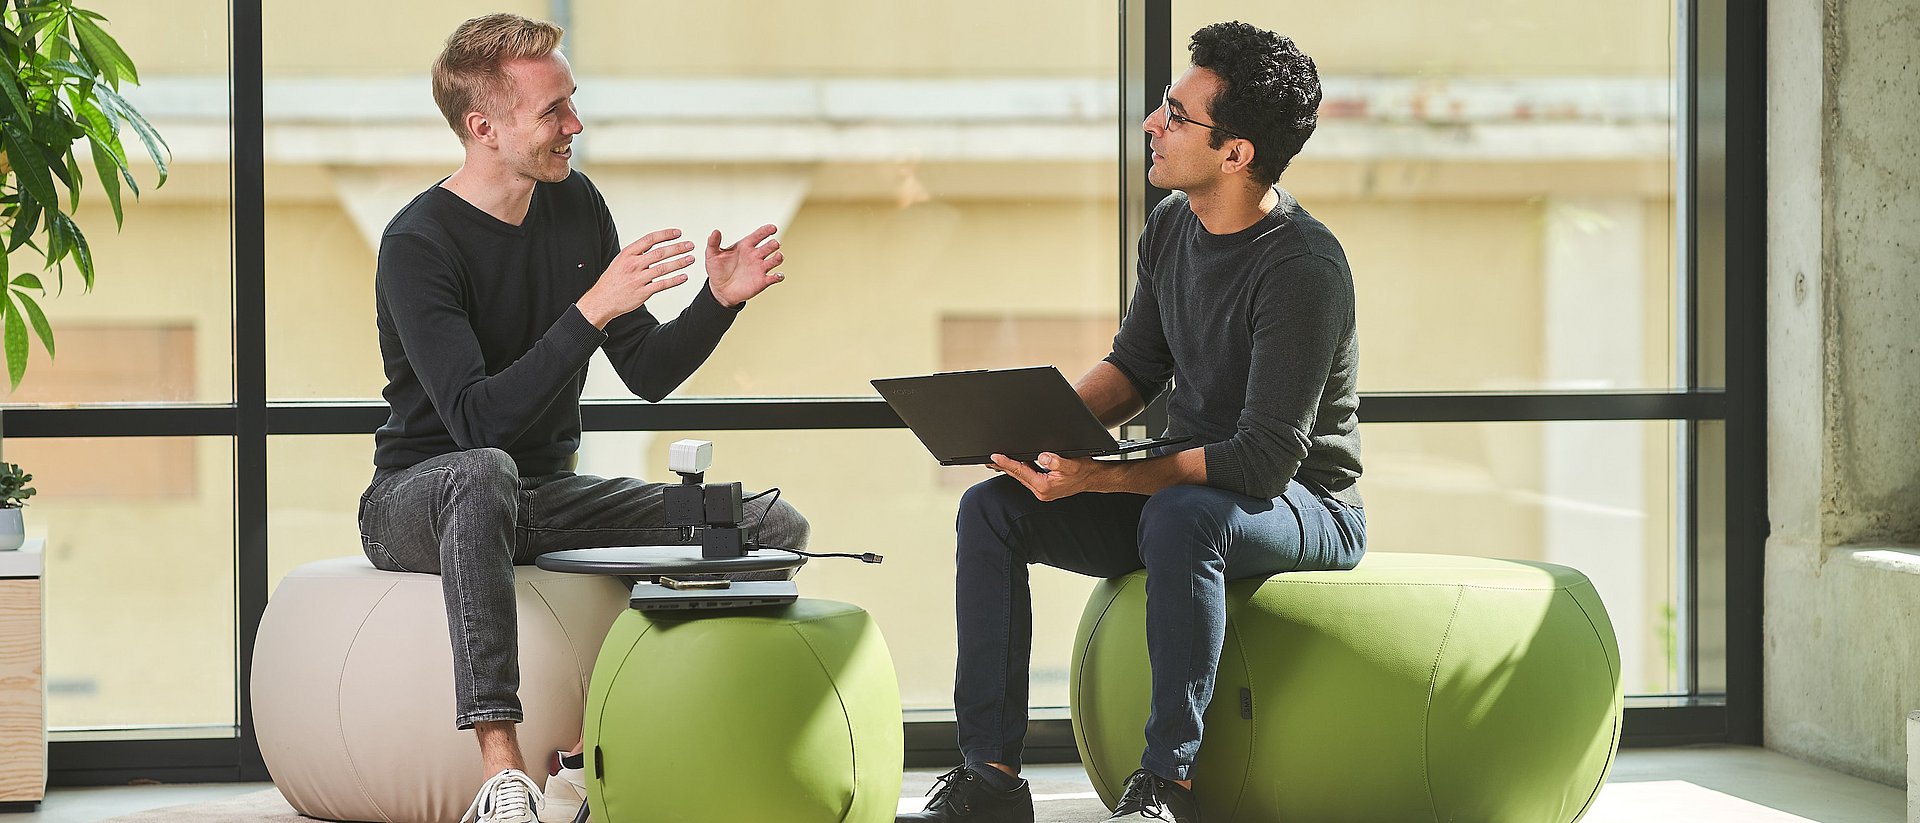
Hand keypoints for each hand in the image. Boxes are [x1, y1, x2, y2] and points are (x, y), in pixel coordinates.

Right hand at [577, 228, 696, 328]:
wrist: (602, 300)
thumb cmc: (612, 280)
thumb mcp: (620, 261)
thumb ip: (636, 253)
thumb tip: (652, 244)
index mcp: (628, 254)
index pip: (650, 239)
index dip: (665, 235)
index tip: (678, 233)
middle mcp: (633, 264)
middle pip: (660, 253)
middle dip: (677, 248)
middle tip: (690, 245)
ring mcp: (638, 279)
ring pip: (663, 268)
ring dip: (679, 262)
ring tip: (691, 258)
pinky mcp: (643, 292)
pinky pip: (662, 284)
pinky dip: (675, 280)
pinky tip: (684, 277)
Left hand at [704, 224, 785, 307]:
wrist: (720, 290)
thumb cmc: (717, 270)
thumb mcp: (712, 255)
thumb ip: (713, 243)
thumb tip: (715, 231)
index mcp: (745, 246)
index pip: (758, 235)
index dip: (766, 231)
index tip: (773, 228)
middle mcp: (755, 256)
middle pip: (769, 246)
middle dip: (773, 244)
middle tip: (775, 244)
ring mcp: (760, 268)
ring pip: (774, 260)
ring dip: (778, 258)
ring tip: (778, 256)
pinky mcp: (762, 281)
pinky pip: (774, 278)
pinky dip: (779, 276)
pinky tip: (778, 275)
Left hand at [990, 452, 1100, 501]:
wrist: (1094, 479)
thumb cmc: (1084, 471)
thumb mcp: (1072, 463)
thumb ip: (1057, 461)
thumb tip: (1043, 456)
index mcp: (1045, 486)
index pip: (1021, 471)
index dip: (1007, 462)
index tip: (995, 456)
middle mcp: (1041, 491)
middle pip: (1017, 476)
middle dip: (1003, 466)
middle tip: (990, 458)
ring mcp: (1042, 491)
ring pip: (1022, 478)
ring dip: (1011, 469)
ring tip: (998, 461)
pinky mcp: (1045, 489)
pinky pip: (1028, 478)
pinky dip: (1021, 471)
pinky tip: (1016, 465)